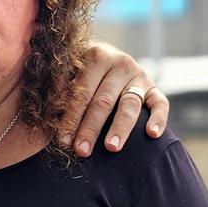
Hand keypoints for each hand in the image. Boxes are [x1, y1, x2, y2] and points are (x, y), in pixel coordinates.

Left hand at [63, 41, 168, 156]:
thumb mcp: (70, 71)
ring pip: (129, 104)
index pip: (81, 91)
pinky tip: (152, 134)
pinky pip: (161, 103)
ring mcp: (139, 75)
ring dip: (120, 127)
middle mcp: (120, 62)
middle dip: (90, 128)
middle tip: (81, 151)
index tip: (62, 140)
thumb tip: (46, 109)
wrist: (109, 57)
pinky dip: (159, 118)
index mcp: (95, 55)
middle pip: (103, 100)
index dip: (70, 117)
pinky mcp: (154, 87)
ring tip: (112, 148)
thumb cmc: (82, 70)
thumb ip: (60, 86)